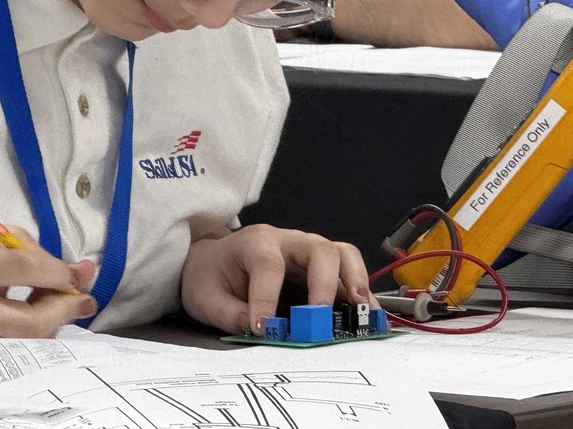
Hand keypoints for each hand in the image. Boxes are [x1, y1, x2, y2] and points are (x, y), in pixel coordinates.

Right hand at [0, 223, 96, 340]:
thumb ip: (23, 247)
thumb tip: (65, 268)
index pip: (27, 270)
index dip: (60, 272)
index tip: (79, 269)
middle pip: (31, 323)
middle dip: (66, 311)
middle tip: (86, 298)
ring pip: (25, 341)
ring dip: (52, 322)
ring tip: (62, 300)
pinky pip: (11, 344)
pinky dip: (32, 329)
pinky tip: (39, 311)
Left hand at [180, 224, 371, 334]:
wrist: (211, 263)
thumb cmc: (209, 276)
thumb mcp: (206, 298)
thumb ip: (231, 315)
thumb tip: (262, 331)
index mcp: (254, 242)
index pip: (268, 265)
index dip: (266, 297)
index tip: (263, 327)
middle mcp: (286, 241)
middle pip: (319, 249)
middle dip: (324, 284)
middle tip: (320, 318)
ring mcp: (307, 252)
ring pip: (342, 254)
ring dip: (355, 282)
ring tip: (361, 310)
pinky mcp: (319, 270)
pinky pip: (347, 273)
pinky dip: (360, 294)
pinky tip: (367, 316)